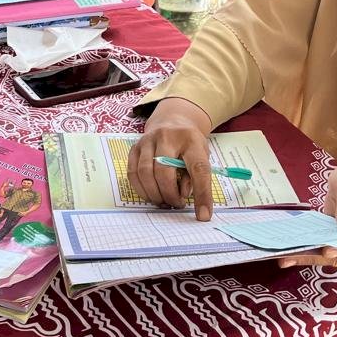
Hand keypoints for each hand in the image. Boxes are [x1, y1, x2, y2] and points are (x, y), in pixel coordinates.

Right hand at [127, 97, 215, 219]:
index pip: (198, 168)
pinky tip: (151, 195)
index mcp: (191, 140)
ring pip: (145, 172)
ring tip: (164, 202)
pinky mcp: (134, 147)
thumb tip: (183, 195)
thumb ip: (196, 176)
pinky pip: (132, 173)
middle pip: (164, 171)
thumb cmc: (189, 143)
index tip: (203, 215)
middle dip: (170, 195)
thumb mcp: (201, 155)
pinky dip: (141, 189)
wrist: (171, 121)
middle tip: (177, 204)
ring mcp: (147, 140)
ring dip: (154, 194)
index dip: (202, 194)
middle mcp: (167, 136)